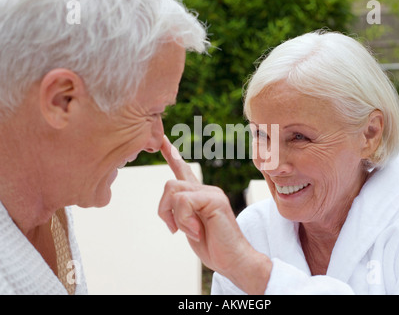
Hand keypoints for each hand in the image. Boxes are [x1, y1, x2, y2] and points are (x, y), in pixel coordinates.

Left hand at [158, 136, 271, 293]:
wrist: (234, 260)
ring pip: (174, 191)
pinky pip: (184, 201)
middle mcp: (205, 189)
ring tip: (192, 231)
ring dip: (175, 216)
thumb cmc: (213, 246)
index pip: (183, 169)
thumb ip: (180, 212)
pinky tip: (197, 231)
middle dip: (164, 210)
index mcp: (199, 195)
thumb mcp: (189, 227)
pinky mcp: (214, 199)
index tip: (162, 139)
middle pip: (170, 185)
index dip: (171, 154)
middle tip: (175, 230)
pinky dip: (184, 220)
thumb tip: (167, 205)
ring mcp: (211, 192)